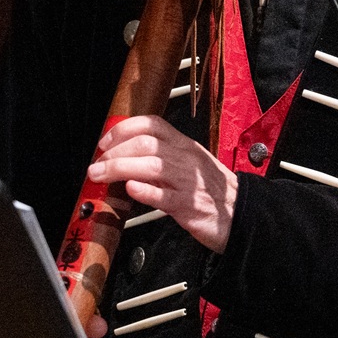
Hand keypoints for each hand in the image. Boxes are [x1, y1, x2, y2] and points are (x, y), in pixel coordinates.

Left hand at [87, 115, 239, 254]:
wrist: (240, 212)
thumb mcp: (189, 163)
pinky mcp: (188, 206)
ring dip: (119, 168)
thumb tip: (126, 157)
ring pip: (151, 165)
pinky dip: (143, 191)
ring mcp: (187, 181)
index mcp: (184, 145)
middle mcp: (185, 159)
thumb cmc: (211, 189)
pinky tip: (130, 189)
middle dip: (115, 152)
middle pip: (146, 144)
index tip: (105, 142)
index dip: (123, 129)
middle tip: (97, 164)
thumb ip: (161, 158)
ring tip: (100, 175)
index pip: (152, 125)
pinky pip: (163, 196)